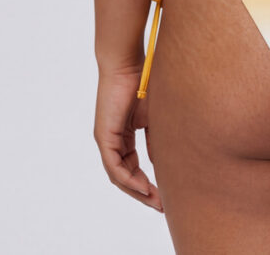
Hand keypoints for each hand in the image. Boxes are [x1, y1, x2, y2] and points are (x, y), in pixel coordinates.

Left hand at [93, 65, 163, 212]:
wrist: (127, 63)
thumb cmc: (142, 81)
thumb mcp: (154, 116)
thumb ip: (156, 138)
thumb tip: (160, 160)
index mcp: (123, 135)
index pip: (133, 167)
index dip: (148, 183)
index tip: (165, 194)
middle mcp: (111, 141)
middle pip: (125, 177)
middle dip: (144, 193)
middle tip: (162, 206)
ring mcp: (106, 140)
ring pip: (119, 176)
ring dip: (137, 191)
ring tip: (156, 201)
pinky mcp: (104, 137)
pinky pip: (115, 168)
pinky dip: (129, 180)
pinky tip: (144, 187)